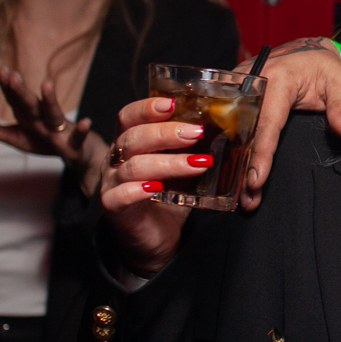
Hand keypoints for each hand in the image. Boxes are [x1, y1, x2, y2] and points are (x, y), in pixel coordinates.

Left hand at [0, 65, 109, 196]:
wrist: (79, 154)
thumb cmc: (47, 144)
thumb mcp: (22, 141)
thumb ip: (4, 133)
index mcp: (30, 117)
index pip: (16, 101)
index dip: (7, 87)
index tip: (0, 70)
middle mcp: (44, 119)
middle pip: (31, 104)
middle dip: (21, 91)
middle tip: (12, 75)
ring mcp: (60, 130)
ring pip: (54, 114)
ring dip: (51, 100)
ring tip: (47, 83)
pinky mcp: (75, 144)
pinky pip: (78, 137)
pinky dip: (82, 130)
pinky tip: (85, 122)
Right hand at [99, 94, 212, 276]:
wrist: (154, 238)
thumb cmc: (167, 199)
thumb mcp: (182, 171)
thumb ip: (193, 152)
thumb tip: (229, 134)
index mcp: (129, 144)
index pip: (129, 116)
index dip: (147, 108)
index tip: (173, 103)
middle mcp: (116, 160)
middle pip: (133, 137)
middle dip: (166, 133)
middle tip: (196, 133)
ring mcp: (111, 183)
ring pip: (134, 166)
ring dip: (168, 163)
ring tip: (197, 164)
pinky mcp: (112, 207)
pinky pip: (120, 196)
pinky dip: (137, 190)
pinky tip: (156, 188)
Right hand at [234, 38, 340, 211]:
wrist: (310, 53)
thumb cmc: (327, 70)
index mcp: (278, 78)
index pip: (267, 122)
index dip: (261, 153)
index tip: (257, 180)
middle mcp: (252, 81)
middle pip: (243, 130)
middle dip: (244, 166)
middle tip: (247, 199)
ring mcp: (239, 87)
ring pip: (232, 130)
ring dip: (236, 163)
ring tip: (242, 196)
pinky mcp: (235, 95)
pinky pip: (231, 125)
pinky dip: (233, 150)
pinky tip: (235, 176)